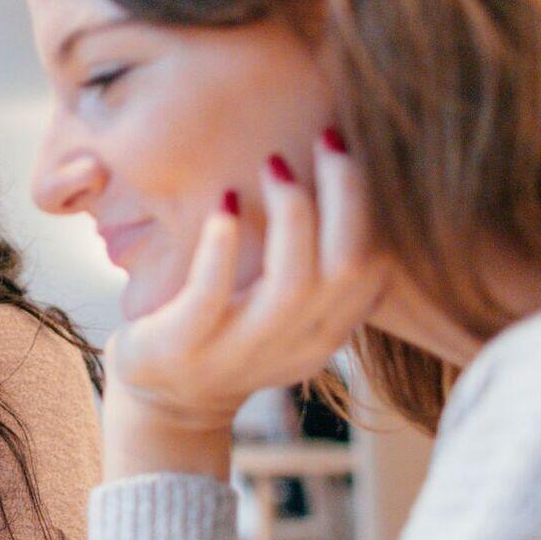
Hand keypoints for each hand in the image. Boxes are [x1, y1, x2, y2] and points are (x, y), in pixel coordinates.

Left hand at [105, 135, 389, 479]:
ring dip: (291, 215)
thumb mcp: (284, 308)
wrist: (166, 403)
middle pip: (346, 267)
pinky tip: (226, 204)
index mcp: (326, 331)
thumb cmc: (230, 332)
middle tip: (326, 136)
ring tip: (274, 163)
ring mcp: (240, 352)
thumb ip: (316, 265)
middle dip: (345, 194)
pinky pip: (212, 297)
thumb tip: (345, 174)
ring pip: (292, 284)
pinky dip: (222, 247)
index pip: (374, 267)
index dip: (371, 203)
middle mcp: (295, 345)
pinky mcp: (186, 348)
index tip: (349, 145)